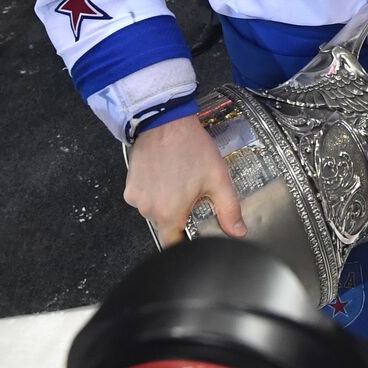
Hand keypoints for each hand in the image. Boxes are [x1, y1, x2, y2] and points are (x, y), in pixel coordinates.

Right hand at [125, 115, 246, 245]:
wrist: (165, 121)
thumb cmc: (191, 147)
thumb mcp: (218, 178)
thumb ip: (229, 209)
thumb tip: (238, 232)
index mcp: (169, 213)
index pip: (173, 246)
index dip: (185, 242)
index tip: (194, 232)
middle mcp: (148, 209)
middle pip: (165, 226)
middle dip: (179, 215)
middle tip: (192, 194)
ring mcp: (136, 197)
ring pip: (154, 211)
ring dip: (166, 202)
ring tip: (179, 180)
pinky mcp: (129, 185)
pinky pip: (144, 198)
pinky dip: (154, 191)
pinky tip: (166, 175)